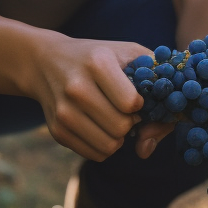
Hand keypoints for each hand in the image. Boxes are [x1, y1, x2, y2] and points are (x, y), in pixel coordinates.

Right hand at [28, 34, 159, 161]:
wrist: (48, 61)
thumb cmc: (99, 56)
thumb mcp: (128, 53)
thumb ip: (156, 82)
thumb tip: (159, 133)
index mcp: (98, 62)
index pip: (131, 103)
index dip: (140, 104)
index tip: (135, 95)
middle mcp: (77, 87)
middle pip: (121, 127)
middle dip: (131, 122)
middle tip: (126, 110)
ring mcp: (64, 111)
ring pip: (109, 146)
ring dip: (119, 137)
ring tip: (114, 117)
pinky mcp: (57, 131)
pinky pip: (95, 154)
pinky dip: (104, 146)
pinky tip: (100, 125)